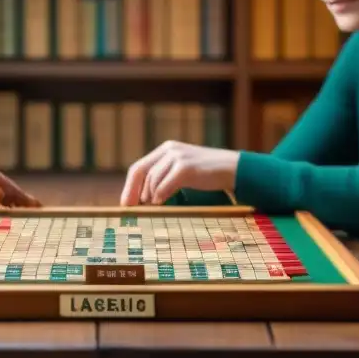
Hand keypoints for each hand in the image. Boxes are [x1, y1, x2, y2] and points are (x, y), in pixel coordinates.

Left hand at [120, 140, 239, 205]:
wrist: (232, 168)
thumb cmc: (207, 173)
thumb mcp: (183, 170)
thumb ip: (166, 176)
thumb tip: (145, 197)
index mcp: (166, 149)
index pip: (139, 167)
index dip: (129, 185)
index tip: (125, 202)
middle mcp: (169, 150)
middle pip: (141, 171)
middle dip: (133, 191)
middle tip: (130, 208)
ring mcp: (178, 157)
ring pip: (152, 179)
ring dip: (149, 196)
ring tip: (151, 206)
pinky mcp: (186, 167)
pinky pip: (165, 184)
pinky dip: (159, 195)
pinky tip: (160, 203)